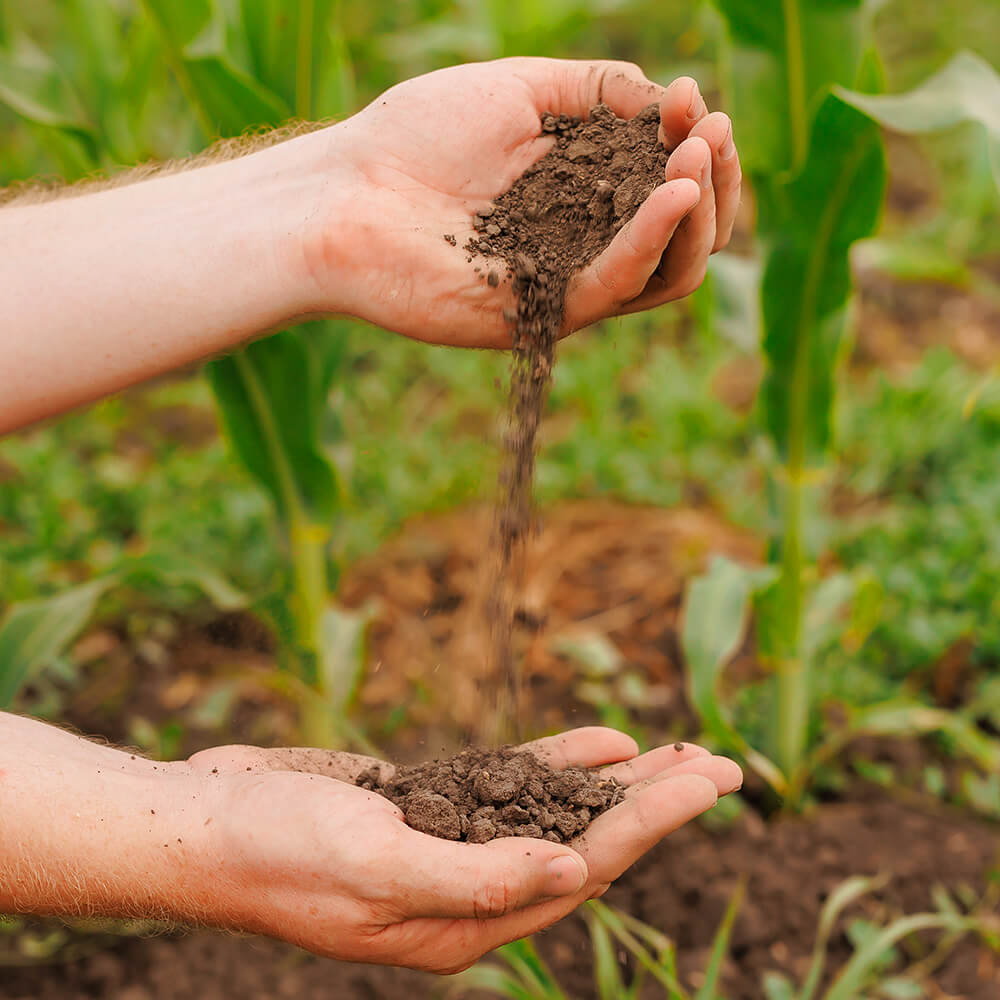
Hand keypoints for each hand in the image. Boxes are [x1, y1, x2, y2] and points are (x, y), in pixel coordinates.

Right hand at [187, 727, 740, 972]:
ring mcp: (453, 849)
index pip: (584, 871)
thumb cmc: (277, 847)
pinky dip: (558, 765)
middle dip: (656, 805)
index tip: (707, 781)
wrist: (208, 823)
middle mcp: (471, 893)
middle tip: (723, 765)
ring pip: (557, 815)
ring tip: (677, 751)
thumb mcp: (372, 864)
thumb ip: (472, 878)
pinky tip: (600, 744)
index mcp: (465, 925)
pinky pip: (511, 787)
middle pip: (587, 844)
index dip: (651, 825)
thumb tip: (571, 871)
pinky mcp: (432, 809)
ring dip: (618, 785)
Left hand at [307, 58, 741, 347]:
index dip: (693, 141)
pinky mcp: (542, 317)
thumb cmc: (413, 137)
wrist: (344, 194)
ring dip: (697, 214)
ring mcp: (566, 284)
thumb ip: (593, 90)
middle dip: (714, 180)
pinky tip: (674, 193)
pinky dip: (651, 239)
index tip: (691, 98)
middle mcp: (584, 242)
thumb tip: (663, 97)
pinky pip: (616, 287)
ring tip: (698, 158)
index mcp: (582, 191)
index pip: (668, 181)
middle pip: (684, 234)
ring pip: (667, 272)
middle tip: (712, 132)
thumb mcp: (516, 90)